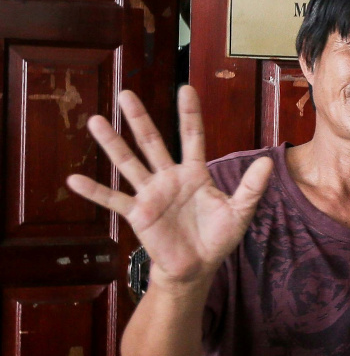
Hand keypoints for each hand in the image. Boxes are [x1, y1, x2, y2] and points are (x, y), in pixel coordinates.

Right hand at [67, 86, 272, 289]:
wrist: (197, 267)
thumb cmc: (218, 238)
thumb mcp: (240, 212)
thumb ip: (252, 187)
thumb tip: (269, 161)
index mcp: (195, 173)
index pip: (192, 137)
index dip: (189, 114)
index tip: (185, 88)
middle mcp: (169, 178)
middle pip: (152, 142)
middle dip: (140, 119)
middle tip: (126, 93)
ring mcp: (151, 194)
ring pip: (129, 163)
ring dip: (112, 144)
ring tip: (95, 120)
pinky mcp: (138, 214)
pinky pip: (114, 200)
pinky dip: (95, 191)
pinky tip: (74, 179)